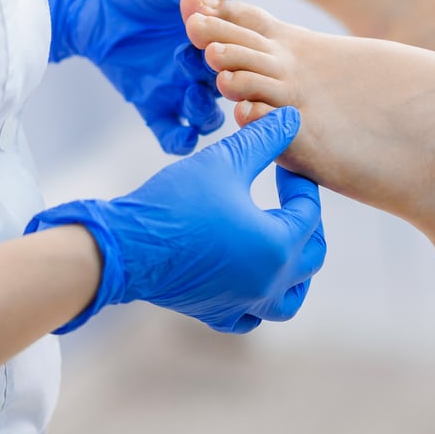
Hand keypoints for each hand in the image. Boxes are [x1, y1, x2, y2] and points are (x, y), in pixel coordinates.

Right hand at [27, 107, 325, 333]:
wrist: (123, 247)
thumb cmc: (174, 203)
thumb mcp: (224, 161)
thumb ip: (264, 139)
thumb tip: (292, 117)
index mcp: (277, 246)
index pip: (309, 213)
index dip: (300, 184)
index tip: (284, 166)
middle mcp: (268, 283)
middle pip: (311, 257)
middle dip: (306, 223)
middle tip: (288, 199)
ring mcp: (243, 304)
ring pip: (289, 297)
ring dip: (295, 270)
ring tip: (282, 243)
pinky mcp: (217, 313)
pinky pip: (252, 315)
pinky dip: (260, 298)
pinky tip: (250, 276)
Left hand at [42, 0, 237, 154]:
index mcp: (210, 32)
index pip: (235, 50)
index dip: (235, 53)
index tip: (222, 47)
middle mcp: (197, 62)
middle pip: (226, 85)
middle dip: (225, 85)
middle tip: (211, 75)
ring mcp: (175, 85)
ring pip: (204, 113)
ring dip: (206, 114)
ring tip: (193, 99)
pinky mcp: (149, 101)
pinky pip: (170, 130)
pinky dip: (180, 140)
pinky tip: (184, 137)